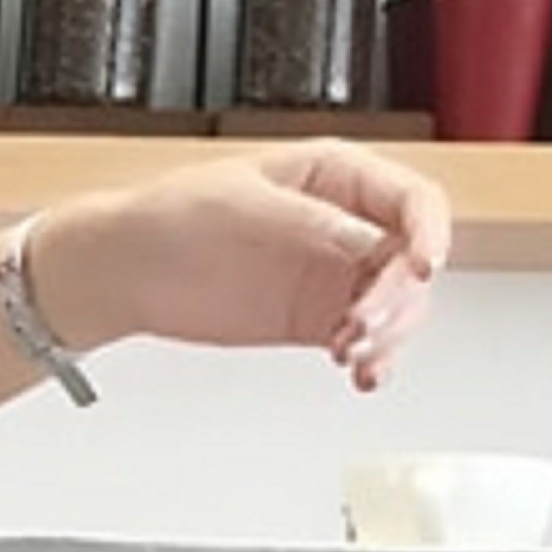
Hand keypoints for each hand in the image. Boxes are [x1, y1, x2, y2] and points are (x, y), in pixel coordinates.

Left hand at [65, 140, 453, 390]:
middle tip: (359, 325)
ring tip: (353, 356)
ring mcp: (330, 276)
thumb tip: (368, 245)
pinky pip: (363, 340)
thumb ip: (313, 227)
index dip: (427, 233)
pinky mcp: (312, 319)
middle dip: (398, 297)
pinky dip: (371, 360)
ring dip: (389, 335)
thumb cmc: (170, 220)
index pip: (411, 200)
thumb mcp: (247, 206)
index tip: (421, 267)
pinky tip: (362, 374)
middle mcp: (343, 225)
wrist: (124, 272)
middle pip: (409, 261)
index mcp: (335, 177)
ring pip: (395, 306)